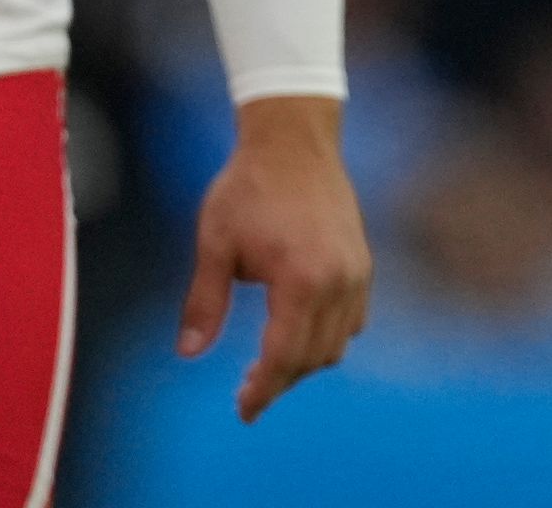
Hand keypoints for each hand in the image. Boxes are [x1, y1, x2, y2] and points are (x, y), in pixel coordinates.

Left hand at [177, 95, 370, 420]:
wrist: (293, 140)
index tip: (244, 411)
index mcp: (301, 280)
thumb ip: (204, 302)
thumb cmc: (248, 188)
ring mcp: (356, 271)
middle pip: (313, 357)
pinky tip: (299, 330)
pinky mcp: (363, 261)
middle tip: (247, 390)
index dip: (263, 390)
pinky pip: (353, 319)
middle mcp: (338, 281)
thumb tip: (189, 353)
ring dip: (305, 361)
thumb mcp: (215, 244)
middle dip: (280, 380)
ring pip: (338, 343)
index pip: (284, 357)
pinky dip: (329, 336)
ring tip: (270, 362)